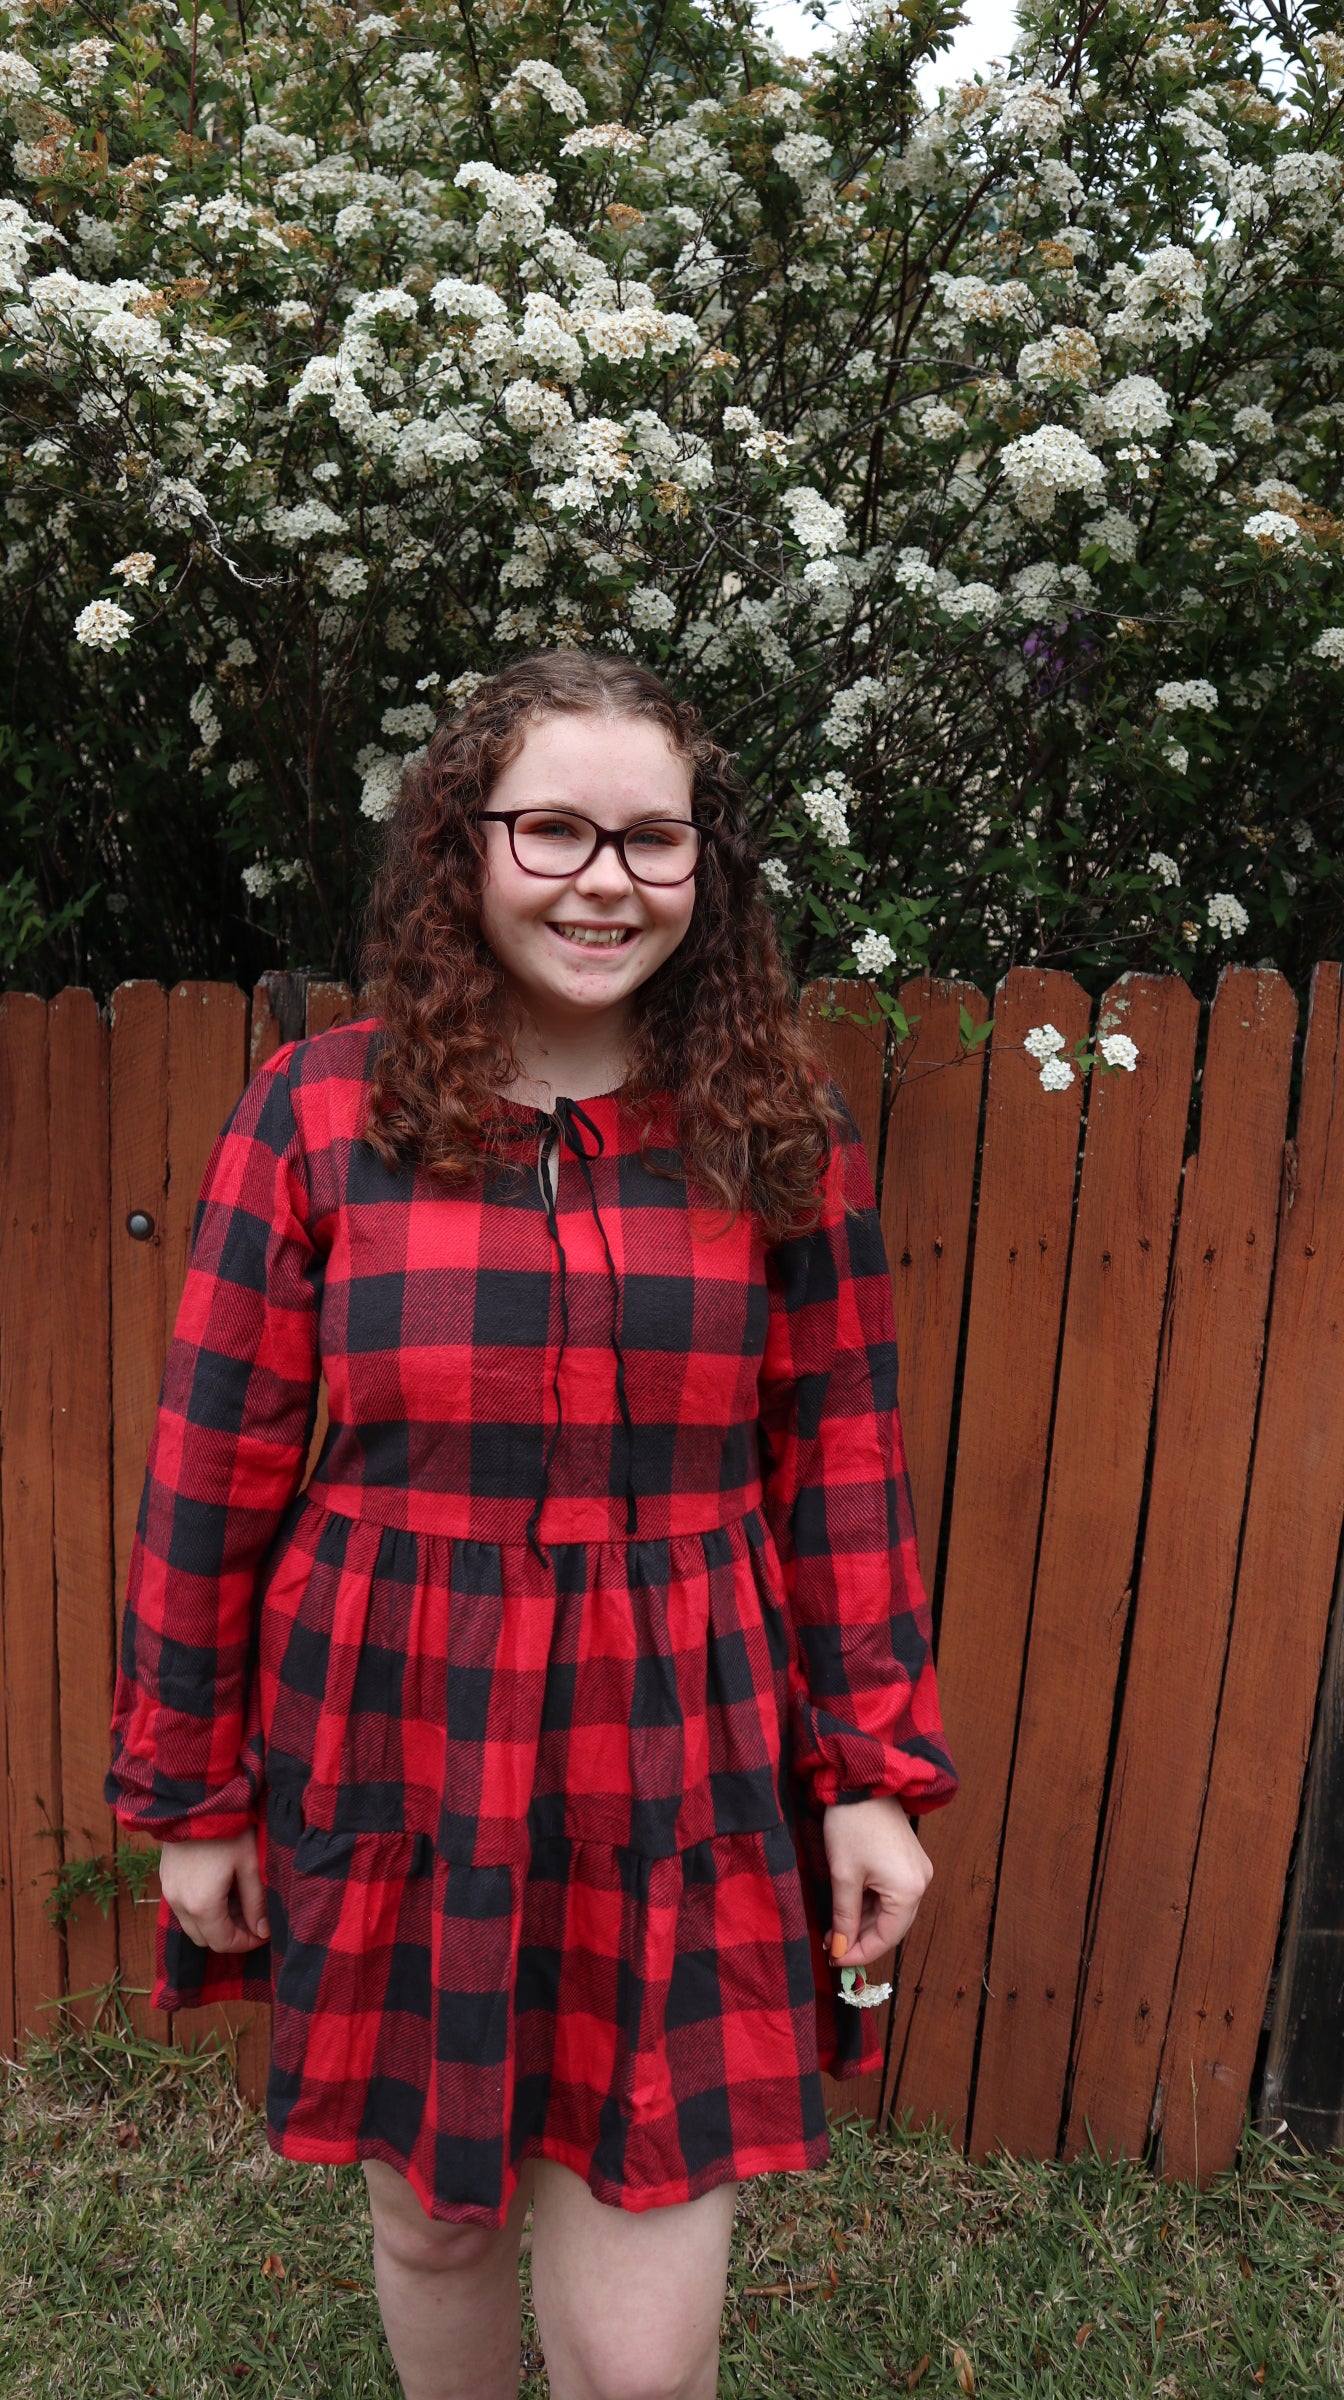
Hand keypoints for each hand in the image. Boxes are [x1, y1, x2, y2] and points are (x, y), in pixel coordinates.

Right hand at [158, 1828, 268, 1953]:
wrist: (196, 1798)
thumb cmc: (228, 1830)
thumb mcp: (249, 1865)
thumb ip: (255, 1903)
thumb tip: (263, 1932)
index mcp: (202, 1905)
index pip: (223, 1943)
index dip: (246, 1944)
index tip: (265, 1933)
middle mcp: (179, 1905)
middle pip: (205, 1939)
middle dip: (231, 1935)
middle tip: (253, 1918)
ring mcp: (168, 1893)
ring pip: (192, 1925)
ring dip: (215, 1923)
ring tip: (238, 1901)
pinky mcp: (164, 1880)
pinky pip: (183, 1908)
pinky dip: (201, 1910)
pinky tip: (219, 1889)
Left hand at [822, 1796, 932, 1969]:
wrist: (862, 1780)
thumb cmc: (851, 1825)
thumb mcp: (843, 1876)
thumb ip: (844, 1917)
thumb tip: (840, 1949)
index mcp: (909, 1890)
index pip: (887, 1937)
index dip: (860, 1952)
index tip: (835, 1960)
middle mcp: (921, 1883)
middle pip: (892, 1926)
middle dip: (861, 1938)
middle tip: (832, 1946)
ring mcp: (917, 1870)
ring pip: (891, 1911)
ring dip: (865, 1922)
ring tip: (835, 1929)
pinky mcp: (909, 1860)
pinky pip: (892, 1894)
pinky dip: (871, 1904)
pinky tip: (849, 1908)